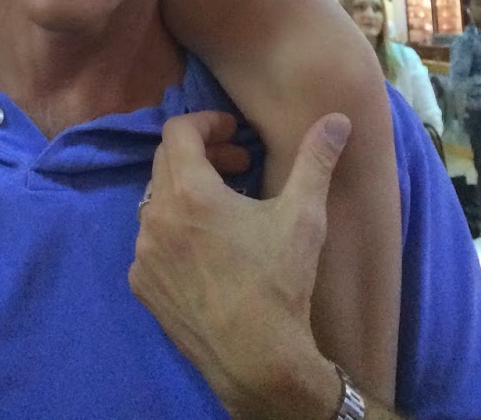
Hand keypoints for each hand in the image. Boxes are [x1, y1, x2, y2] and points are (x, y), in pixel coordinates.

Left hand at [129, 111, 348, 419]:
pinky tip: (205, 250)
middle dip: (201, 154)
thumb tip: (338, 119)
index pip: (178, 130)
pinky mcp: (142, 284)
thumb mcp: (304, 216)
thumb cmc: (280, 283)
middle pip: (166, 161)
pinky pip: (150, 241)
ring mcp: (144, 253)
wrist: (258, 361)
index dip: (206, 123)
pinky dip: (173, 232)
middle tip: (238, 167)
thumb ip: (316, 160)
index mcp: (190, 192)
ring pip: (156, 201)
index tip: (233, 134)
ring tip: (224, 209)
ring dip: (185, 192)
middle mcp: (156, 216)